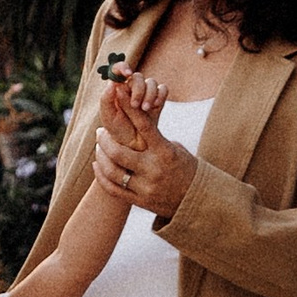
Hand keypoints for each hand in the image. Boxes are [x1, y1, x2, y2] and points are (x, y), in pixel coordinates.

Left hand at [92, 77, 190, 220]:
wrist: (198, 199)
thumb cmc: (186, 167)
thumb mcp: (175, 149)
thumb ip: (155, 138)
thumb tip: (136, 120)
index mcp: (165, 152)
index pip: (143, 126)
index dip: (127, 108)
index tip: (117, 94)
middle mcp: (153, 169)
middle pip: (118, 152)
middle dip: (104, 139)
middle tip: (100, 131)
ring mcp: (146, 187)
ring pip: (112, 171)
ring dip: (101, 156)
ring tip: (98, 147)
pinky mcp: (140, 201)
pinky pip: (112, 189)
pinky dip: (101, 176)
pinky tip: (97, 165)